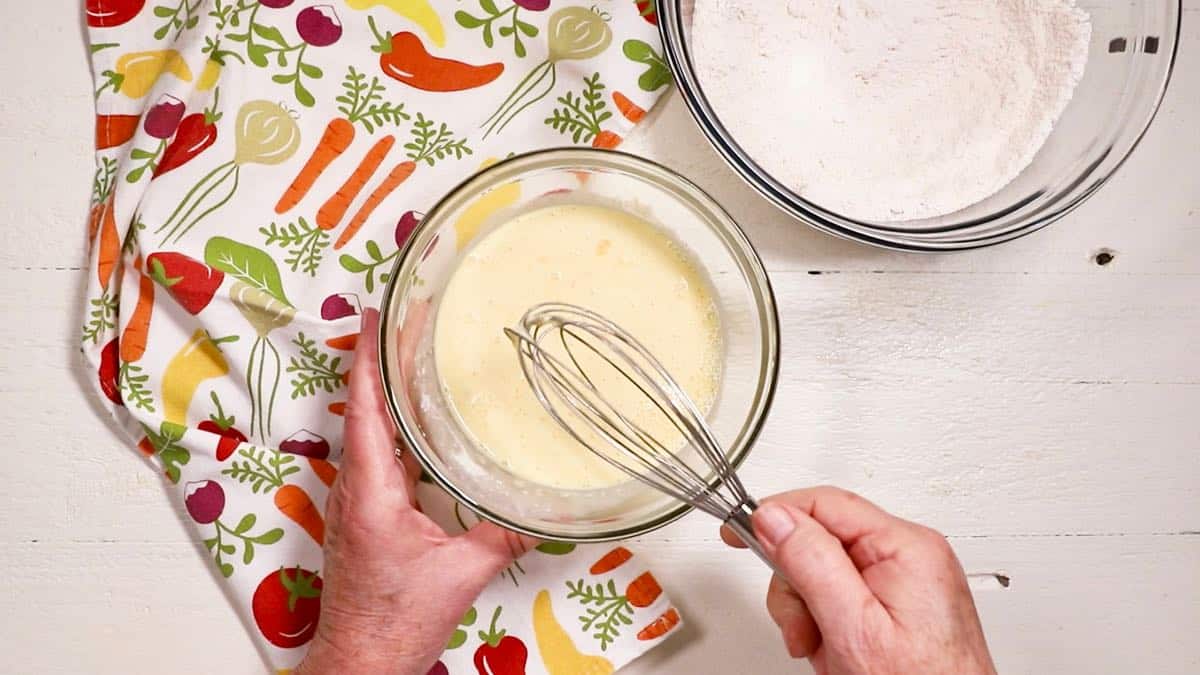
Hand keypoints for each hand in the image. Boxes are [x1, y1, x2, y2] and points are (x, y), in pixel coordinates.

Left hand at [296, 309, 534, 674]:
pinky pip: (377, 456)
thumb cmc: (394, 622)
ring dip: (383, 391)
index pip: (366, 406)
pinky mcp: (363, 517)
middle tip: (403, 319)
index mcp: (370, 490)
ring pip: (368, 431)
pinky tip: (416, 420)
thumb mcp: (460, 574)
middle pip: (363, 408)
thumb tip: (548, 508)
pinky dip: (392, 425)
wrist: (360, 662)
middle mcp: (354, 488)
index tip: (375, 313)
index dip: (369, 356)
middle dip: (380, 360)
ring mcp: (355, 502)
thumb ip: (504, 534)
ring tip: (409, 356)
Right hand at [723, 487, 994, 674]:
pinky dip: (827, 623)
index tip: (739, 532)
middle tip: (802, 629)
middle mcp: (910, 555)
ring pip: (825, 571)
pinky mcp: (899, 603)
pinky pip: (843, 595)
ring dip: (809, 612)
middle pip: (820, 540)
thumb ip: (811, 564)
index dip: (776, 515)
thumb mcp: (852, 626)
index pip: (824, 504)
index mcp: (906, 547)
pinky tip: (837, 650)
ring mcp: (906, 580)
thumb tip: (775, 516)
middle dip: (797, 587)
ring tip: (824, 650)